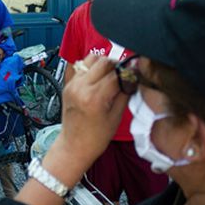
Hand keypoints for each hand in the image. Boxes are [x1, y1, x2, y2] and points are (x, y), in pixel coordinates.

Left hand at [54, 54, 127, 168]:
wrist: (74, 146)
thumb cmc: (95, 137)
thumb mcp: (116, 117)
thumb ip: (124, 93)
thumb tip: (131, 76)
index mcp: (94, 97)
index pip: (116, 73)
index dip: (129, 71)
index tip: (135, 73)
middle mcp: (81, 87)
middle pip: (103, 61)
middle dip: (117, 65)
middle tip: (123, 74)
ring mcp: (72, 84)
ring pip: (91, 59)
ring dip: (103, 64)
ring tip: (110, 76)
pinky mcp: (68, 84)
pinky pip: (82, 66)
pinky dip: (92, 68)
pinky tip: (98, 79)